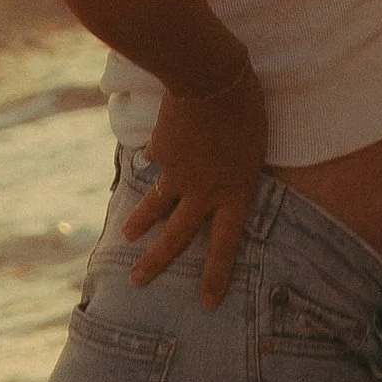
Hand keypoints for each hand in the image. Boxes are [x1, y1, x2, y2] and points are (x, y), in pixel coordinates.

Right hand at [125, 69, 267, 302]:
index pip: (225, 245)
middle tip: (137, 282)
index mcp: (235, 193)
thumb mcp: (254, 146)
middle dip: (156, 262)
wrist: (210, 77)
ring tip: (126, 236)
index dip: (215, 276)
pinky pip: (159, 157)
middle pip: (176, 237)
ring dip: (139, 222)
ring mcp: (178, 174)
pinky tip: (160, 146)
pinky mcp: (161, 152)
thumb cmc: (247, 107)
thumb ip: (238, 171)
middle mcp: (204, 192)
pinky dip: (159, 154)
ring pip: (154, 206)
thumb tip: (221, 183)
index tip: (206, 304)